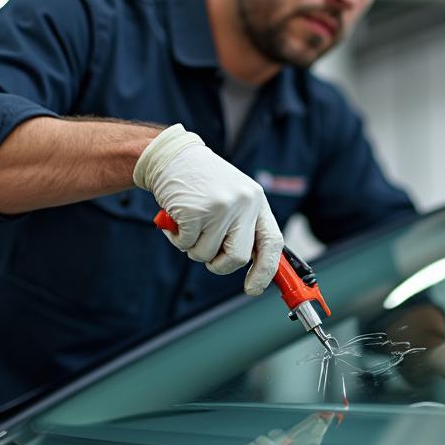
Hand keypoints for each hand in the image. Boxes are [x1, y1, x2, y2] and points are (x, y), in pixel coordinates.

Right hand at [133, 124, 283, 294]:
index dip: (265, 270)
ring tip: (190, 225)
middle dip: (220, 265)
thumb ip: (244, 225)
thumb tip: (253, 262)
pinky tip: (177, 219)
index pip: (272, 242)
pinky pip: (186, 244)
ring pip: (207, 254)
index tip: (254, 288)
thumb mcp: (233, 196)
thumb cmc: (203, 181)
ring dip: (193, 248)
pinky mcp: (195, 211)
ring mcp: (220, 207)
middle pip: (238, 258)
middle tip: (208, 255)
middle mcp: (243, 203)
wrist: (172, 156)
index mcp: (257, 201)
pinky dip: (177, 239)